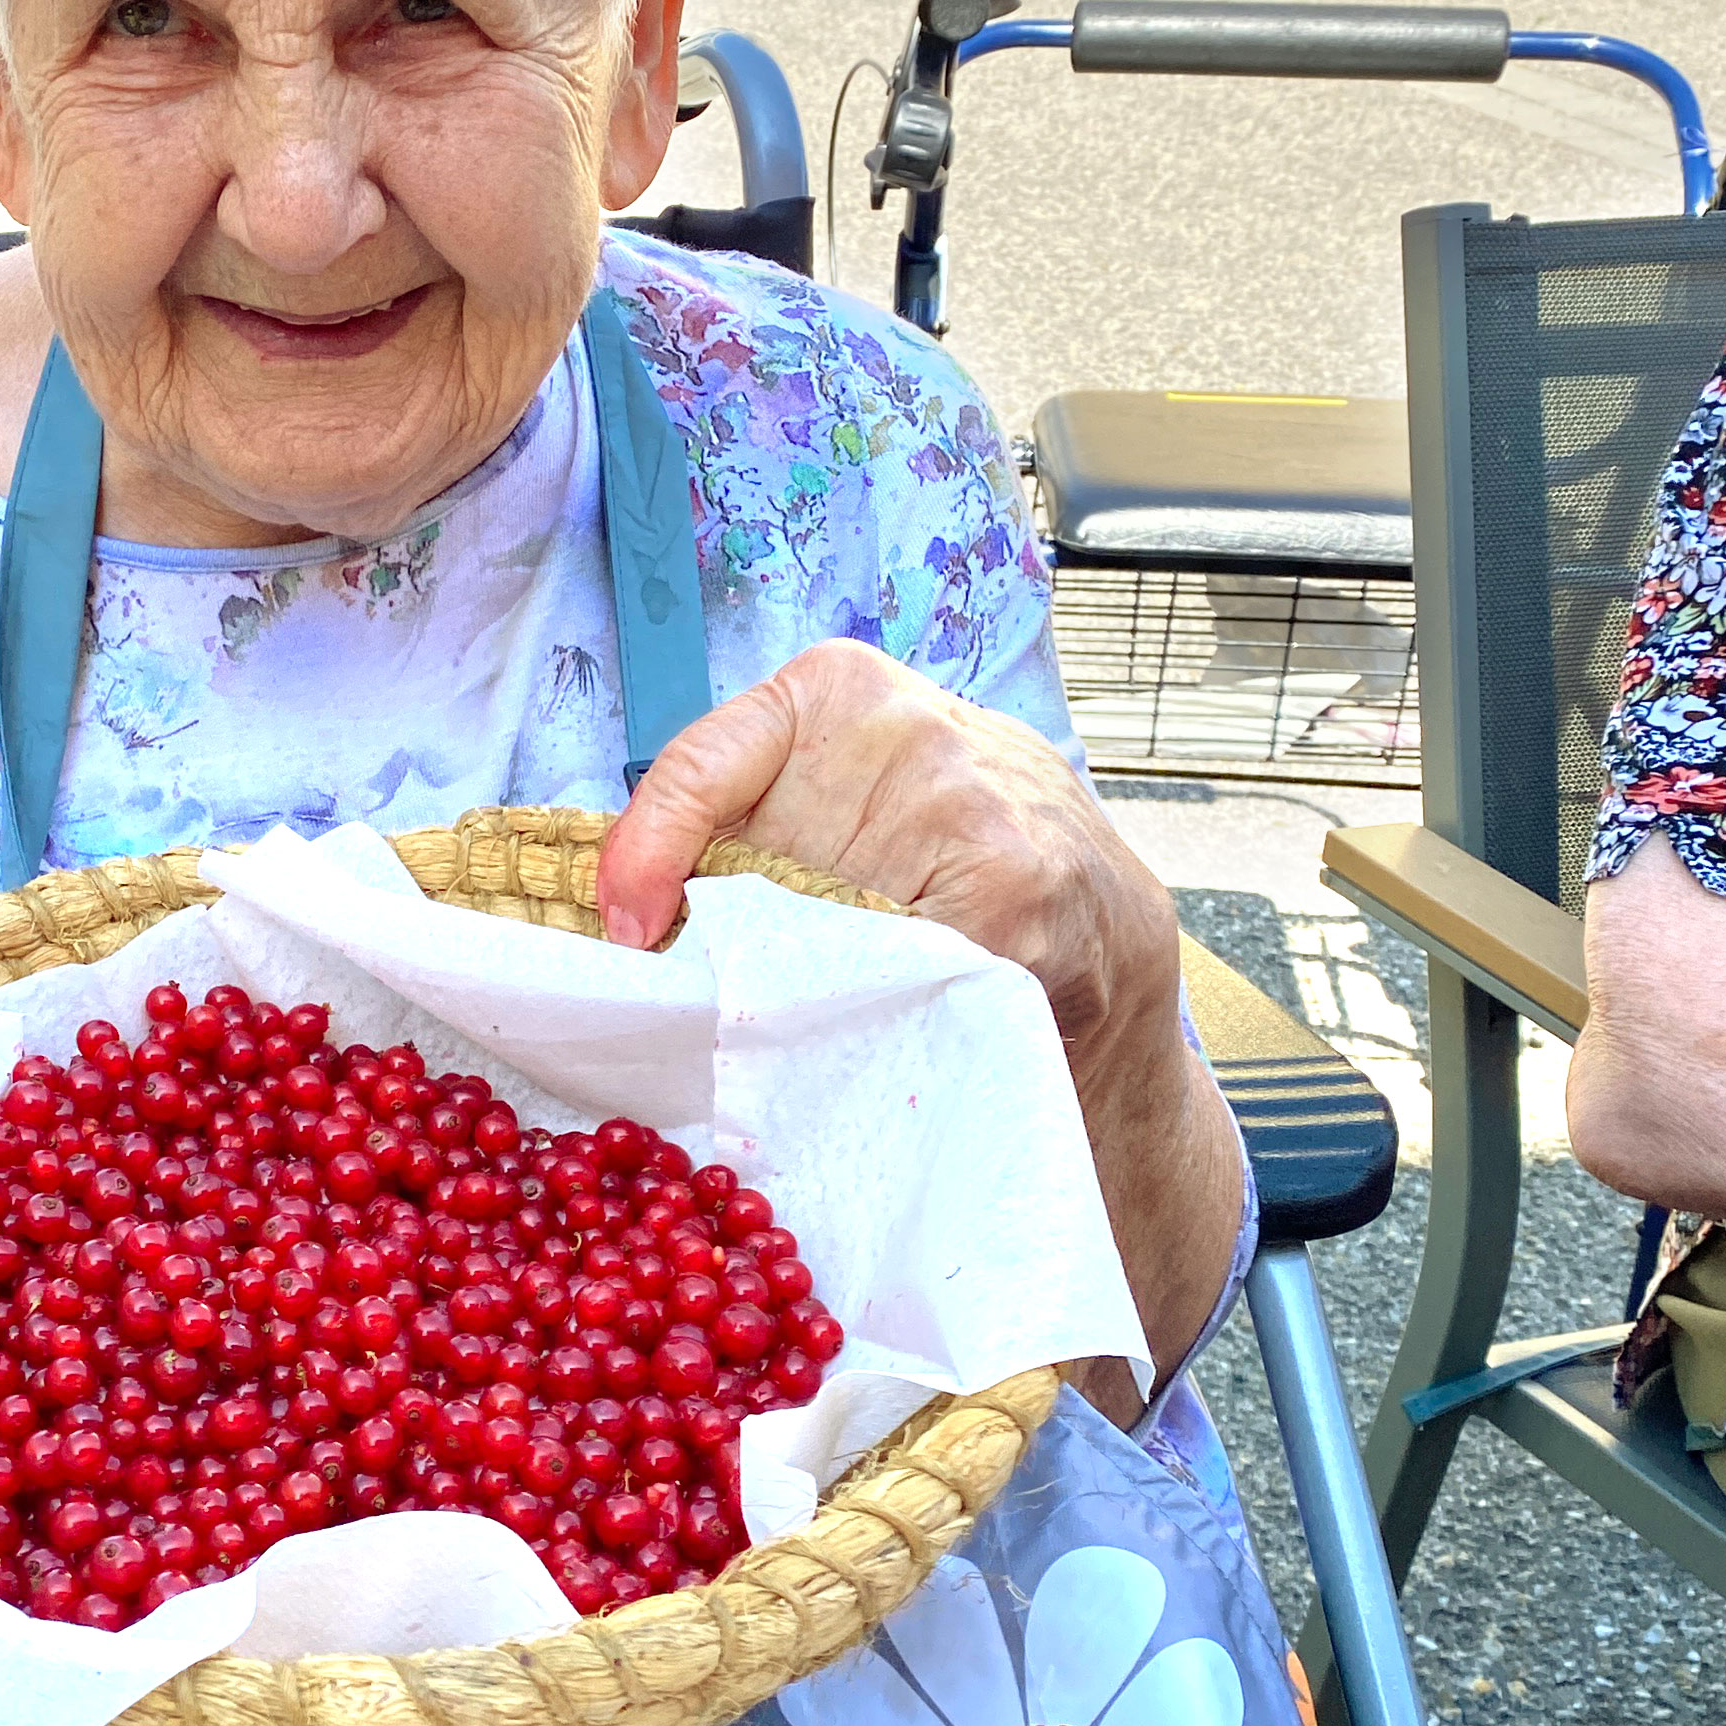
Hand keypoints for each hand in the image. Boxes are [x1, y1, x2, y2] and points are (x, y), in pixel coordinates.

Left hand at [597, 645, 1241, 1412]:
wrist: (1107, 922)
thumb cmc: (940, 859)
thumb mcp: (843, 802)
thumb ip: (744, 822)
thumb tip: (618, 911)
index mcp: (839, 691)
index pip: (699, 764)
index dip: (645, 856)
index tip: (629, 934)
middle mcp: (907, 734)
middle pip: (751, 868)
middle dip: (717, 949)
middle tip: (698, 1008)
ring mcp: (970, 817)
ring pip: (819, 941)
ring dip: (791, 1001)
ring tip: (813, 1023)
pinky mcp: (1014, 909)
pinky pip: (895, 989)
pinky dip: (868, 1030)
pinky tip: (885, 1035)